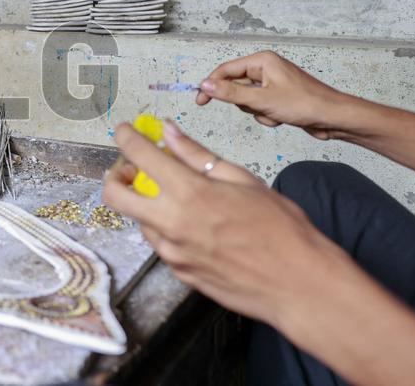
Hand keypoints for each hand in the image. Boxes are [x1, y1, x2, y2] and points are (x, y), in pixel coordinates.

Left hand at [102, 120, 337, 327]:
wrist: (300, 285)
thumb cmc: (283, 230)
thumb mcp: (243, 180)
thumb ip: (197, 155)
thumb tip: (170, 132)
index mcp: (190, 193)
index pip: (139, 155)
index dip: (126, 137)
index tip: (125, 130)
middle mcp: (172, 224)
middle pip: (115, 195)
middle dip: (115, 176)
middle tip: (132, 169)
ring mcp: (173, 252)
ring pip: (139, 220)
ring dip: (146, 204)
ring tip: (175, 199)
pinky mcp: (180, 273)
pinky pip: (160, 244)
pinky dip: (165, 228)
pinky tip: (192, 225)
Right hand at [196, 50, 345, 138]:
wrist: (333, 118)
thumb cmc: (303, 104)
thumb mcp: (261, 100)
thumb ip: (230, 93)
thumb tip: (204, 85)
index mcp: (262, 61)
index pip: (226, 70)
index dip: (211, 85)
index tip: (200, 102)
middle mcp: (266, 68)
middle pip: (236, 86)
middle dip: (245, 103)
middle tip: (259, 108)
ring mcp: (272, 82)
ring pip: (247, 99)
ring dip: (257, 111)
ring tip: (275, 113)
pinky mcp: (278, 95)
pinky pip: (259, 106)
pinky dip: (266, 115)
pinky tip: (282, 117)